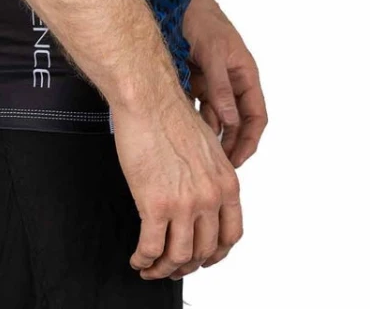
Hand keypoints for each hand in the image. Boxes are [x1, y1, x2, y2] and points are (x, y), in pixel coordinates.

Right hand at [112, 82, 242, 281]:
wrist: (150, 99)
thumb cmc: (171, 114)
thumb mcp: (208, 147)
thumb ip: (211, 176)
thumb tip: (202, 196)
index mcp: (227, 183)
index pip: (231, 234)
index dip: (216, 253)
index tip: (204, 258)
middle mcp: (210, 197)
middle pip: (204, 250)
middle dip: (187, 265)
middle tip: (173, 266)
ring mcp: (185, 204)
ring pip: (179, 256)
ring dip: (164, 268)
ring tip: (151, 267)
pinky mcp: (156, 205)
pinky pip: (152, 248)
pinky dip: (144, 260)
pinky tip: (138, 259)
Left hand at [183, 0, 268, 171]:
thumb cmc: (200, 18)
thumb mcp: (212, 52)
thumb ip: (220, 87)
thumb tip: (230, 122)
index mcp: (246, 74)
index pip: (256, 116)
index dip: (249, 140)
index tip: (238, 160)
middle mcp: (232, 81)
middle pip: (236, 121)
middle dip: (228, 144)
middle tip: (216, 166)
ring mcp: (213, 82)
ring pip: (215, 116)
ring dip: (208, 133)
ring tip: (196, 152)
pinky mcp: (194, 80)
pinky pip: (196, 105)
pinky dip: (191, 117)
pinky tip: (181, 129)